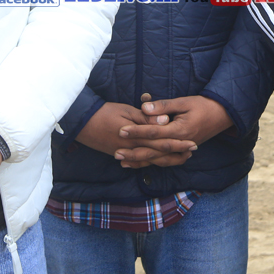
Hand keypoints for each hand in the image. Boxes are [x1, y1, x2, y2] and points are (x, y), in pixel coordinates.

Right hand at [75, 101, 195, 168]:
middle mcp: (132, 148)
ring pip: (150, 160)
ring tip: (181, 158)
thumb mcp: (126, 110)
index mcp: (135, 136)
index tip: (191, 142)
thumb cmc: (104, 112)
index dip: (177, 143)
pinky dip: (149, 163)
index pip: (161, 141)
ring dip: (166, 159)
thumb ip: (146, 118)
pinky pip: (137, 162)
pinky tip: (157, 162)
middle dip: (176, 152)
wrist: (81, 123)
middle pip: (158, 153)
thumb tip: (164, 121)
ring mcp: (125, 153)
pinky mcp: (119, 154)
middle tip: (192, 151)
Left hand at [115, 95, 231, 167]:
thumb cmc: (203, 105)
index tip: (121, 130)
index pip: (154, 132)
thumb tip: (145, 107)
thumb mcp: (184, 102)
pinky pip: (164, 161)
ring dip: (139, 160)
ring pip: (158, 159)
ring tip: (122, 161)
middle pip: (153, 151)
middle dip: (134, 151)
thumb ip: (163, 107)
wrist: (222, 115)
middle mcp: (180, 143)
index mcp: (180, 130)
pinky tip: (138, 163)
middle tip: (115, 151)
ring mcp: (182, 150)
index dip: (136, 131)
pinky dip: (150, 162)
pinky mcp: (181, 152)